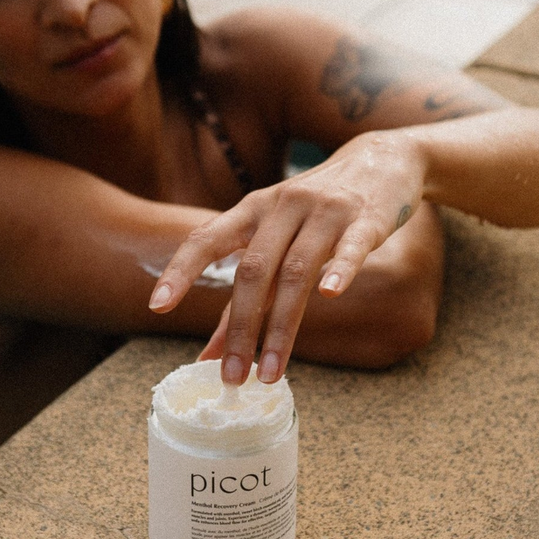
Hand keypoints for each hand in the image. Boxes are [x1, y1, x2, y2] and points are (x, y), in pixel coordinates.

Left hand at [149, 131, 425, 384]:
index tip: (156, 307)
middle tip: (230, 377)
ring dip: (281, 326)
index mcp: (253, 210)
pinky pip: (350, 246)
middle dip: (240, 326)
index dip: (180, 270)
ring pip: (296, 270)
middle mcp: (283, 206)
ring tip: (271, 372)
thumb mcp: (275, 238)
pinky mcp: (366, 219)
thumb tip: (206, 355)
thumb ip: (243, 293)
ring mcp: (325, 211)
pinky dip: (339, 269)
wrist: (381, 160)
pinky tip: (330, 295)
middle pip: (254, 269)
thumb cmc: (316, 209)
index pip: (207, 238)